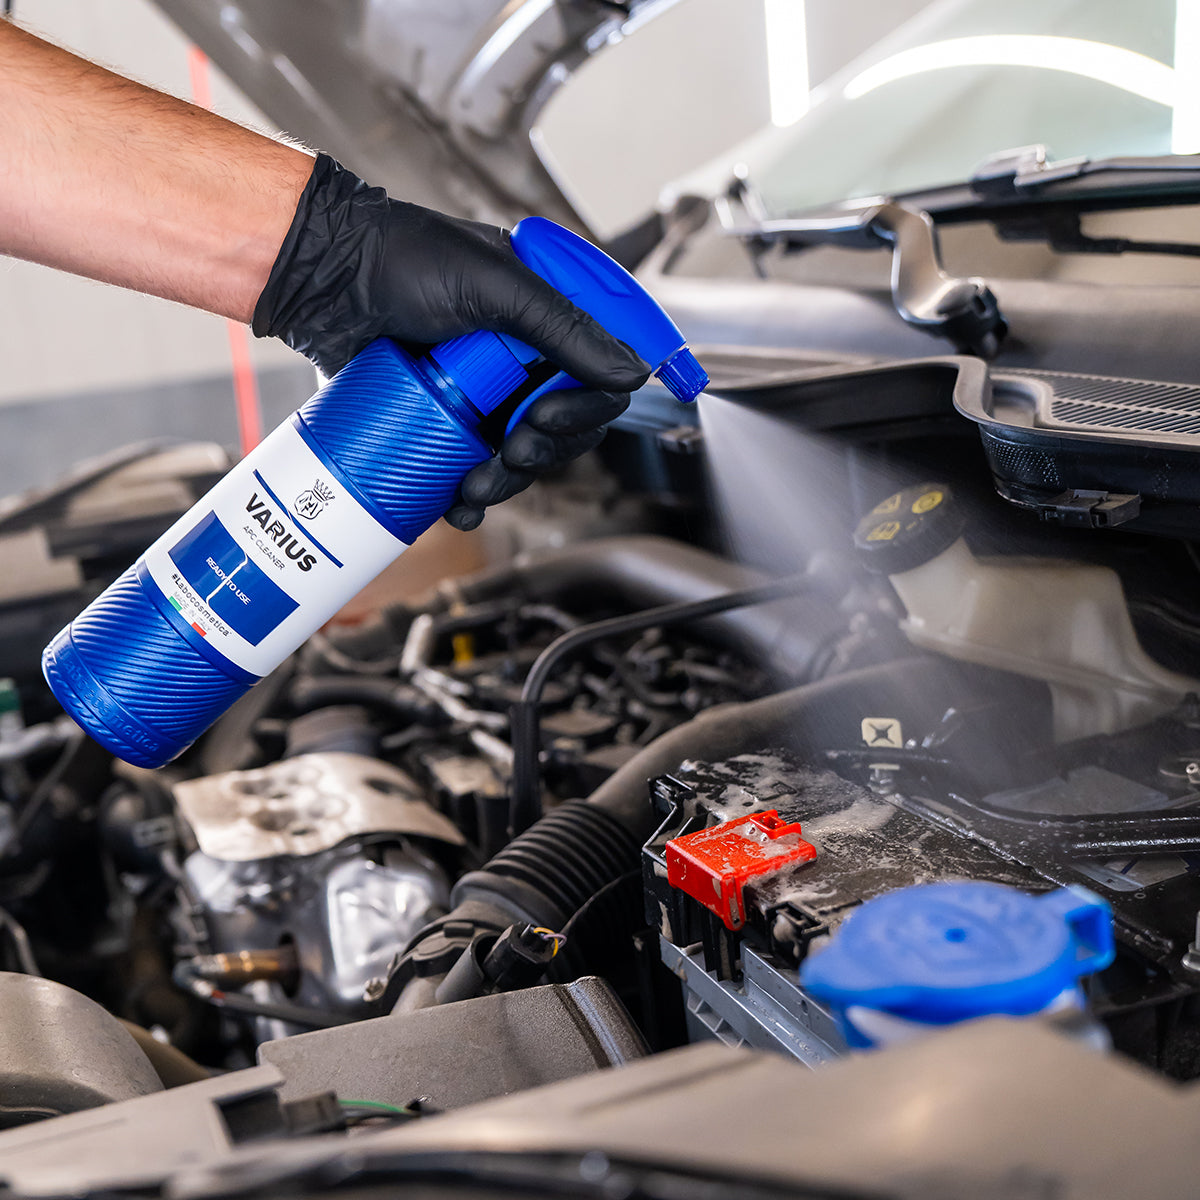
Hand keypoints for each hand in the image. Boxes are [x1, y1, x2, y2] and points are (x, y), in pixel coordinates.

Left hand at [253, 154, 648, 527]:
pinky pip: (472, 469)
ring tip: (475, 485)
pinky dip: (470, 497)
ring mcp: (483, 393)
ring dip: (508, 482)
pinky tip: (458, 506)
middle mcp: (521, 358)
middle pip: (564, 426)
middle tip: (513, 450)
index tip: (549, 416)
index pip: (599, 375)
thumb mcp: (495, 286)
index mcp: (546, 317)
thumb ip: (565, 329)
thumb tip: (633, 374)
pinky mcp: (443, 421)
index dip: (588, 406)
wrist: (322, 279)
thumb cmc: (402, 260)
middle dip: (544, 450)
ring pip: (521, 456)